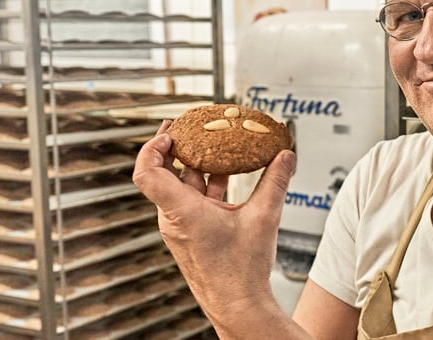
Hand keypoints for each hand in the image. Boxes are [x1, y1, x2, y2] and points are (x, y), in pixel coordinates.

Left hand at [133, 120, 296, 328]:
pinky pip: (193, 200)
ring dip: (198, 165)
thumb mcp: (265, 217)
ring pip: (182, 186)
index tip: (170, 131)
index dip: (152, 146)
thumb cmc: (242, 271)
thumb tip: (285, 156)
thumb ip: (276, 181)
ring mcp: (181, 227)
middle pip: (165, 173)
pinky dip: (207, 184)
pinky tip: (229, 175)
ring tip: (215, 146)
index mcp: (182, 212)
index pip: (147, 172)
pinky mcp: (192, 234)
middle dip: (179, 147)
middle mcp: (174, 219)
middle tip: (190, 127)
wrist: (239, 305)